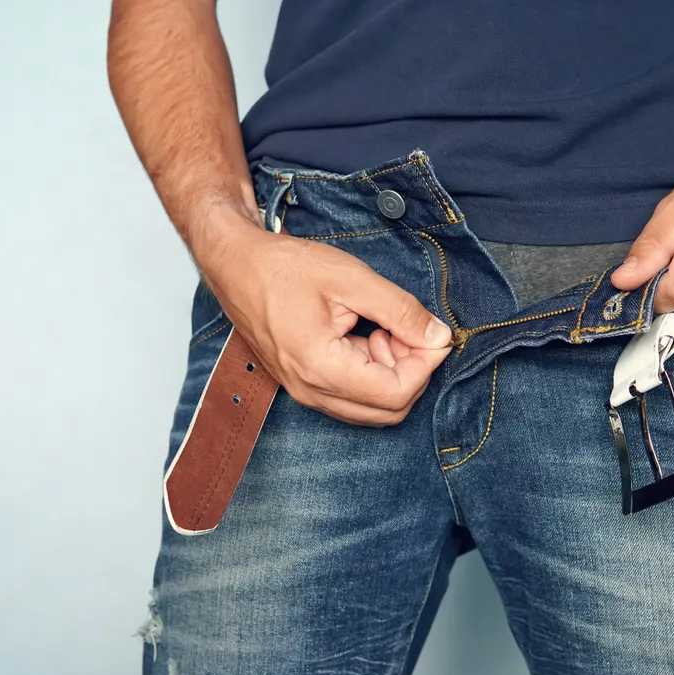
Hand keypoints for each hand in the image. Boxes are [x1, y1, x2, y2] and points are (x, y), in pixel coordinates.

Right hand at [195, 218, 452, 425]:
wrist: (235, 264)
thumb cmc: (283, 267)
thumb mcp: (352, 279)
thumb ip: (401, 310)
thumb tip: (438, 336)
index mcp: (321, 368)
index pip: (396, 393)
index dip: (425, 364)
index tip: (432, 332)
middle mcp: (311, 391)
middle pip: (388, 410)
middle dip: (410, 371)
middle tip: (407, 329)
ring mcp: (304, 391)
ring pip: (371, 407)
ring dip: (391, 372)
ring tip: (383, 327)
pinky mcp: (303, 384)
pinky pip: (351, 396)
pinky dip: (370, 373)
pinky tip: (365, 335)